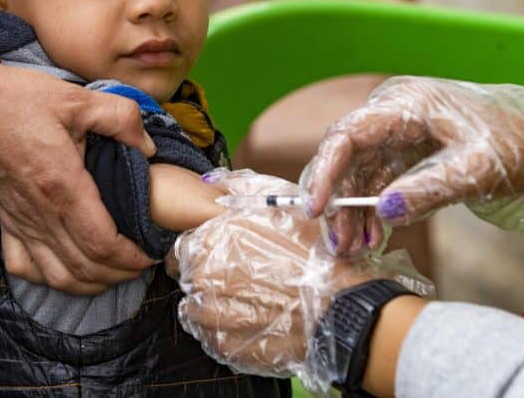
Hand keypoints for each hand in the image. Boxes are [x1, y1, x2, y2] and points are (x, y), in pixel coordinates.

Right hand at [0, 62, 156, 293]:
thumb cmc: (16, 97)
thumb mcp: (77, 98)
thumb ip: (121, 119)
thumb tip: (148, 148)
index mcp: (61, 186)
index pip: (102, 243)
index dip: (132, 257)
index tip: (152, 252)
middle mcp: (38, 213)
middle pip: (84, 268)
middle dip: (120, 274)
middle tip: (143, 262)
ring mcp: (18, 221)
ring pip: (56, 277)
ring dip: (90, 283)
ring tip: (115, 271)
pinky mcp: (3, 219)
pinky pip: (24, 265)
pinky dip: (50, 278)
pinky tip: (68, 268)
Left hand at [170, 170, 429, 391]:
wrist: (339, 309)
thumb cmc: (314, 255)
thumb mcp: (283, 204)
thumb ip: (243, 187)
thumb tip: (212, 179)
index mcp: (214, 240)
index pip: (184, 245)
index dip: (202, 247)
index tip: (218, 252)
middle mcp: (205, 276)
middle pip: (189, 276)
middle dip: (207, 274)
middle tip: (240, 276)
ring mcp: (213, 314)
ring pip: (196, 307)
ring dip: (213, 303)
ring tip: (246, 300)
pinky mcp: (225, 345)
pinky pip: (211, 335)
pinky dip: (225, 329)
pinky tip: (251, 321)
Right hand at [301, 67, 523, 254]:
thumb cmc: (520, 149)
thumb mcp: (476, 171)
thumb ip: (428, 190)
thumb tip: (384, 212)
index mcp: (407, 103)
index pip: (349, 134)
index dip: (328, 171)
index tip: (317, 208)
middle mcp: (397, 112)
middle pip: (348, 155)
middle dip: (339, 199)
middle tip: (337, 240)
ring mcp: (402, 131)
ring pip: (361, 171)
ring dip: (354, 210)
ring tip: (354, 247)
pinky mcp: (411, 151)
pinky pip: (381, 179)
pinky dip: (375, 208)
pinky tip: (375, 236)